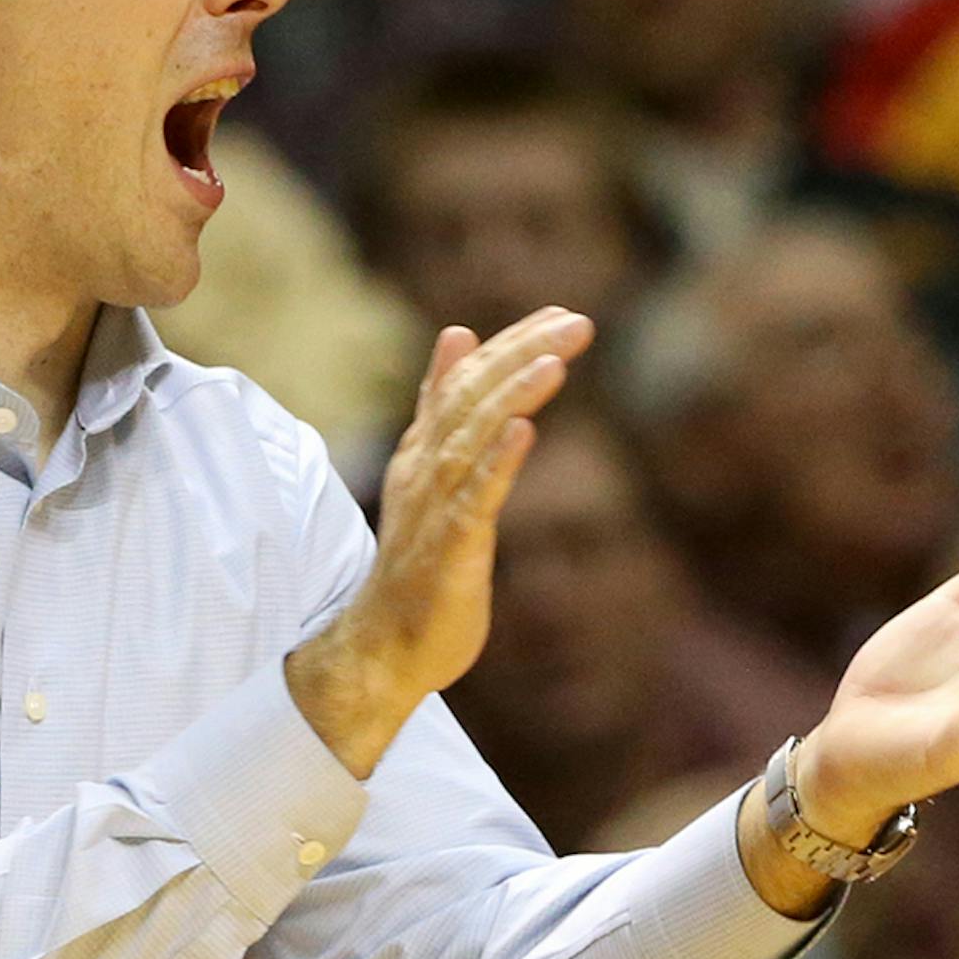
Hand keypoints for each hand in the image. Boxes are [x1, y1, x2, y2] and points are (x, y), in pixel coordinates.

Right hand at [289, 308, 592, 776]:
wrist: (383, 644)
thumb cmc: (416, 563)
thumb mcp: (430, 472)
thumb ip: (440, 405)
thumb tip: (456, 333)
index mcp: (423, 452)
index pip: (465, 383)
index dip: (509, 345)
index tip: (559, 314)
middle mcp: (425, 470)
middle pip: (471, 399)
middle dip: (520, 355)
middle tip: (575, 322)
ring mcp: (435, 509)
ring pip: (472, 440)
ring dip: (510, 396)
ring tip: (553, 361)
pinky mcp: (451, 550)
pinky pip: (475, 499)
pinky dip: (497, 463)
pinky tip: (524, 432)